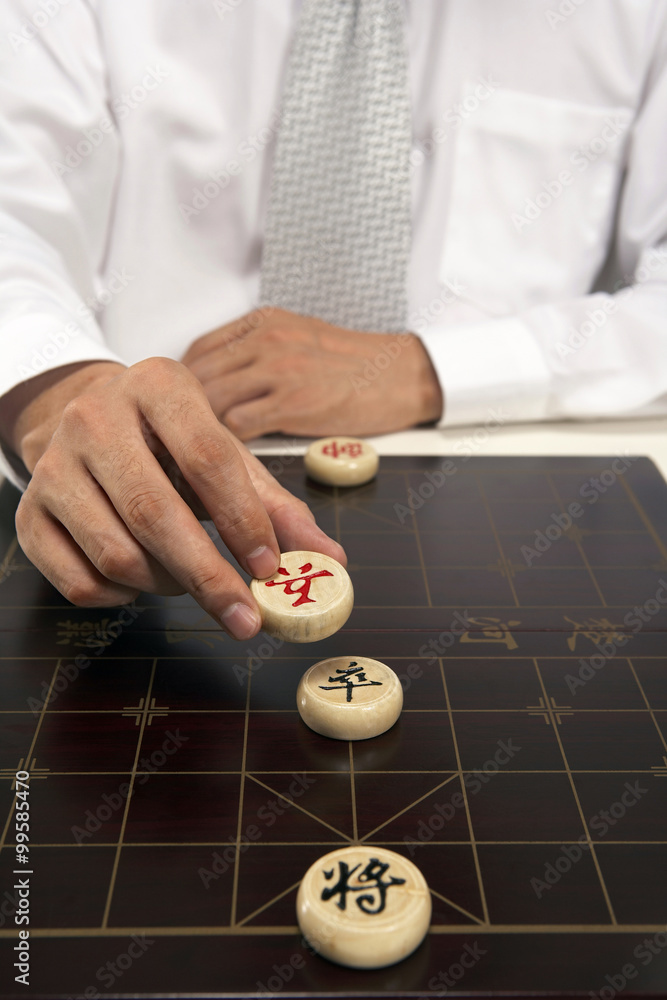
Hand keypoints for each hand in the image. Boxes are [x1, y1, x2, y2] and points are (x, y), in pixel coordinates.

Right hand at [5, 358, 344, 638]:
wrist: (90, 420)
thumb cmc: (172, 442)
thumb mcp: (227, 456)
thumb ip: (277, 506)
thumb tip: (331, 559)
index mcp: (158, 386)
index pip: (206, 457)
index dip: (242, 519)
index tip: (270, 569)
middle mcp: (95, 417)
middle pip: (154, 512)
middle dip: (208, 576)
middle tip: (245, 618)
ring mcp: (54, 464)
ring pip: (115, 554)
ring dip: (165, 587)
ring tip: (192, 581)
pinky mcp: (29, 511)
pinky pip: (77, 580)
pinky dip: (121, 599)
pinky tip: (144, 583)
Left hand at [181, 308, 442, 439]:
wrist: (404, 375)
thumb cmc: (357, 364)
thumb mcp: (301, 338)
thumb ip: (258, 353)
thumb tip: (221, 383)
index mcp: (264, 323)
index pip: (199, 351)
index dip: (181, 385)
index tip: (176, 409)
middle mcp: (264, 340)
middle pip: (197, 377)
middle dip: (181, 411)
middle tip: (178, 440)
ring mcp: (277, 370)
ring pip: (210, 402)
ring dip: (200, 431)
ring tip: (198, 454)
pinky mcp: (292, 402)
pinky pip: (237, 426)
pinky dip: (226, 446)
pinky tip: (229, 459)